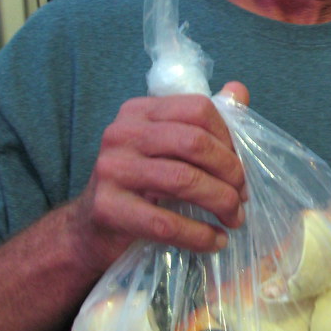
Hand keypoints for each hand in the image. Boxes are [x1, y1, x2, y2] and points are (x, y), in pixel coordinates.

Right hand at [67, 82, 248, 272]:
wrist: (89, 228)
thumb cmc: (139, 185)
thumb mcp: (168, 147)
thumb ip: (203, 121)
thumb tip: (238, 90)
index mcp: (139, 111)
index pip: (198, 109)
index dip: (229, 139)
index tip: (240, 167)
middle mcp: (122, 133)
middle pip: (195, 142)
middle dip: (230, 172)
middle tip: (242, 197)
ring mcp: (112, 169)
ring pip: (184, 180)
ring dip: (221, 203)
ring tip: (234, 220)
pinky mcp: (107, 208)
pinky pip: (166, 223)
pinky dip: (199, 235)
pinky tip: (214, 241)